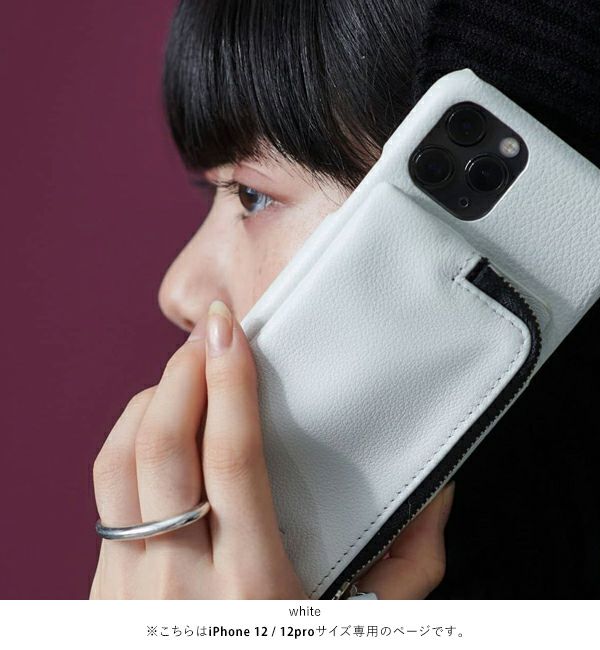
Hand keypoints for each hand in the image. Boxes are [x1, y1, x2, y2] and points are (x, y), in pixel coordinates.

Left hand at [90, 299, 453, 598]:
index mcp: (255, 587)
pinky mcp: (106, 590)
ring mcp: (132, 588)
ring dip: (148, 402)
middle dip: (182, 375)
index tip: (230, 331)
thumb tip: (437, 491)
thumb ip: (411, 564)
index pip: (231, 461)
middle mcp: (181, 584)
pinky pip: (106, 496)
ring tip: (183, 373)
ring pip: (118, 465)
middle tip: (209, 335)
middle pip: (162, 450)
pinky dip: (128, 443)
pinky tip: (158, 428)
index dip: (228, 385)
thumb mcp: (364, 627)